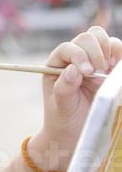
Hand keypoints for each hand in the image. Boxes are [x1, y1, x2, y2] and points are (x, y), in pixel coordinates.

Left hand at [28, 26, 121, 171]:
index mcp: (56, 65)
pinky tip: (116, 70)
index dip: (79, 55)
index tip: (87, 72)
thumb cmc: (63, 120)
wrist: (75, 133)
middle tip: (99, 72)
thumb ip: (64, 88)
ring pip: (103, 39)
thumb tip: (72, 69)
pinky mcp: (108, 67)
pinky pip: (117, 51)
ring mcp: (92, 61)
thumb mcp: (61, 107)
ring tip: (108, 70)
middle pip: (87, 38)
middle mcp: (74, 59)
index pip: (68, 48)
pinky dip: (120, 56)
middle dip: (96, 51)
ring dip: (110, 50)